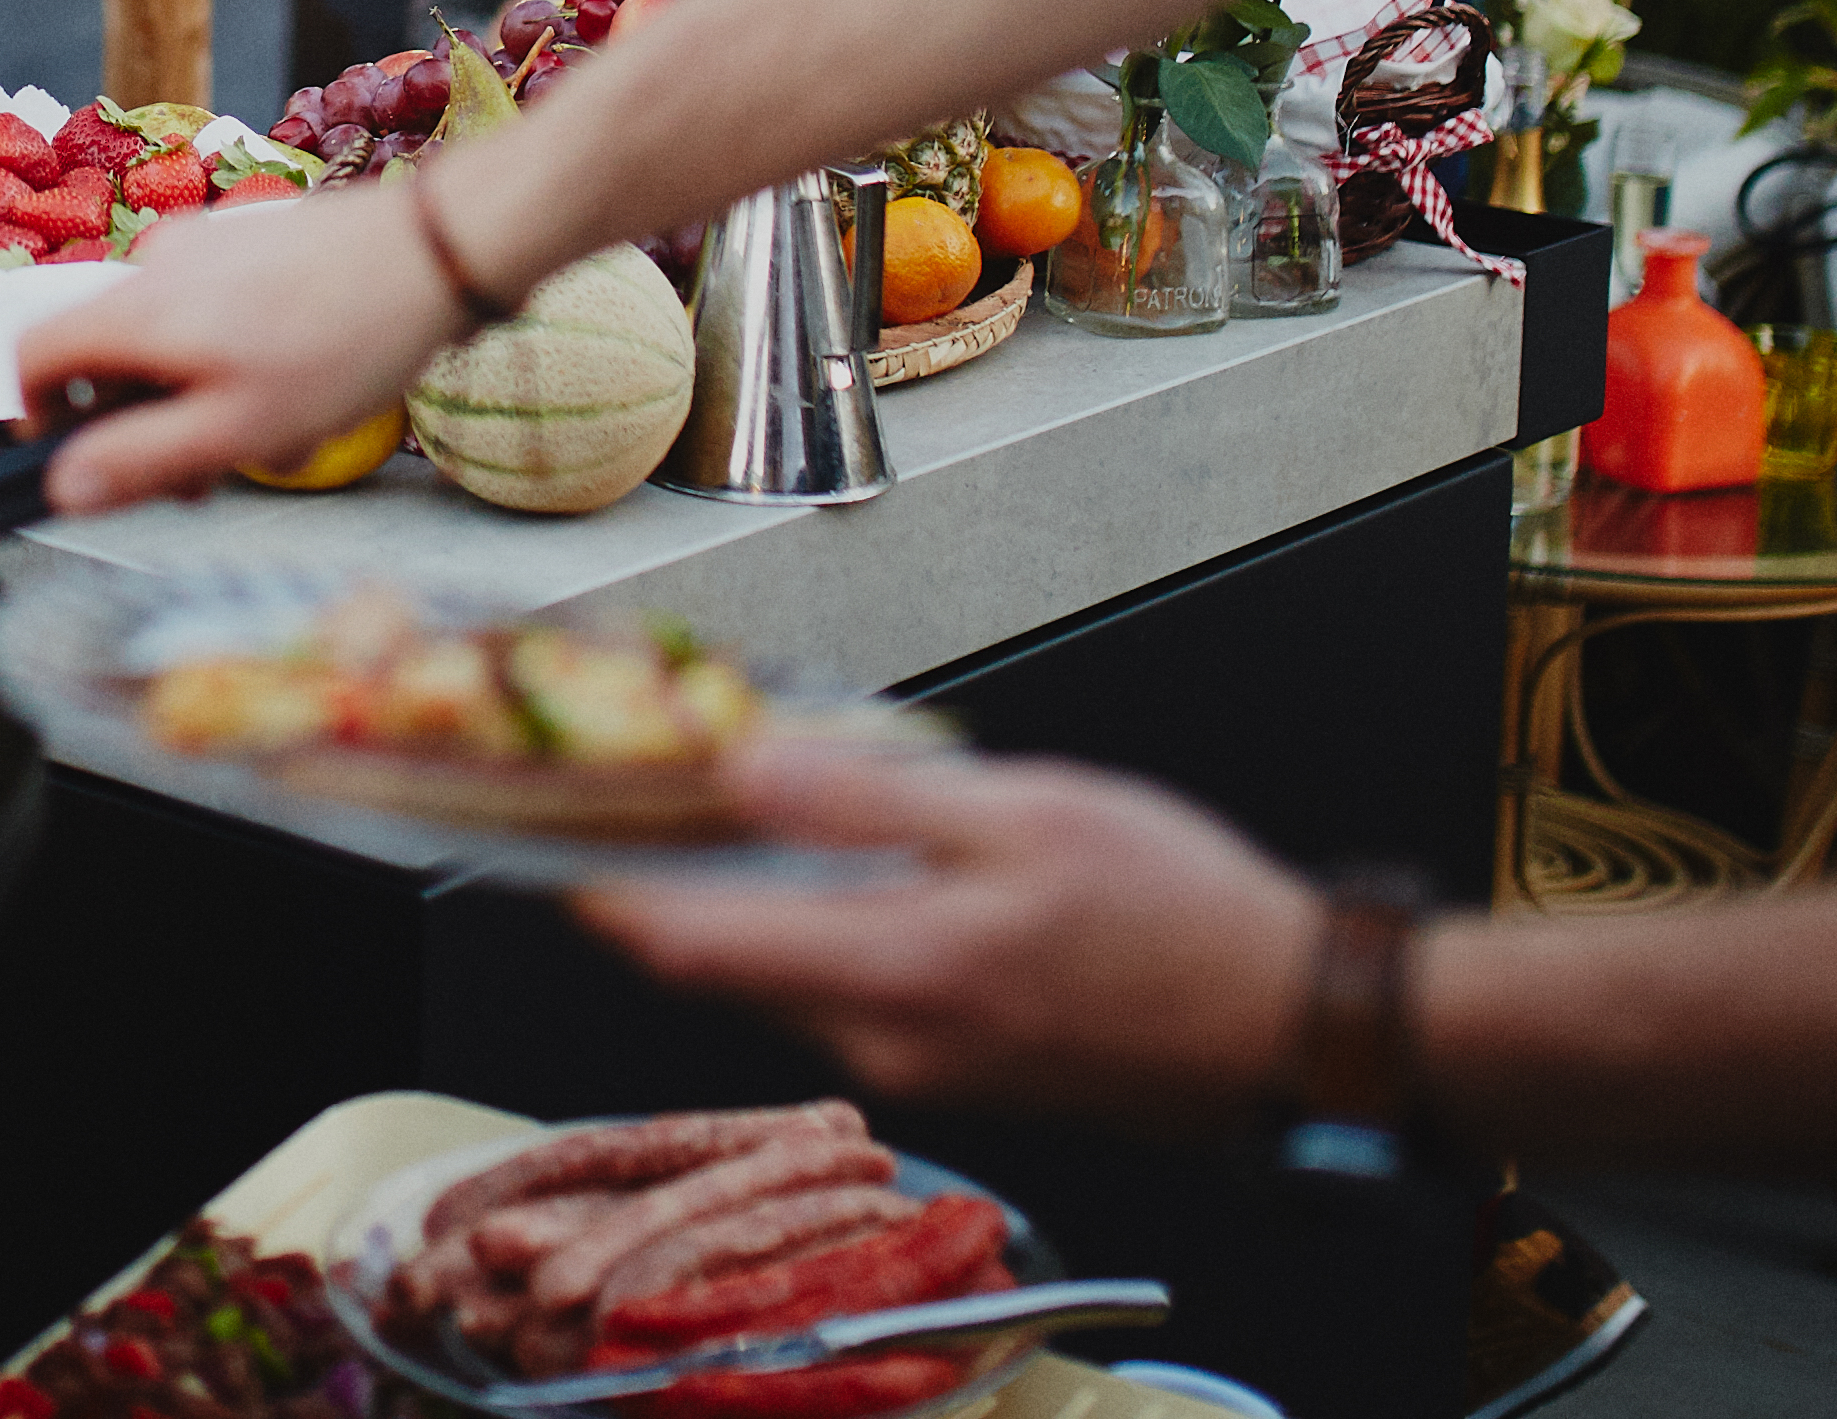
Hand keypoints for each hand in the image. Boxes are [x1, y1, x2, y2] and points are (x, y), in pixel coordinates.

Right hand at [14, 178, 480, 510]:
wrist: (436, 251)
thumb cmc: (339, 346)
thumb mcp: (235, 428)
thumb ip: (139, 461)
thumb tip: (60, 488)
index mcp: (135, 307)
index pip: (31, 353)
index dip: (37, 416)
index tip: (82, 464)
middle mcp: (155, 265)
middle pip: (104, 354)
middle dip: (141, 426)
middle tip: (201, 481)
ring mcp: (206, 248)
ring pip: (168, 342)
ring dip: (201, 401)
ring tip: (278, 437)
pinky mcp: (252, 246)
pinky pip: (215, 315)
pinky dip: (238, 363)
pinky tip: (307, 390)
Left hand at [576, 735, 1321, 1128]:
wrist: (1294, 1031)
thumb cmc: (1180, 917)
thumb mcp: (1024, 817)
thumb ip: (869, 800)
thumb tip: (740, 768)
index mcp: (890, 974)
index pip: (683, 943)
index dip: (596, 882)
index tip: (542, 818)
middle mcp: (882, 1042)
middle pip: (714, 965)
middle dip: (656, 879)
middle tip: (626, 781)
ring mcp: (917, 1066)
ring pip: (777, 978)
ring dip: (736, 900)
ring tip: (721, 798)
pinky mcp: (954, 1067)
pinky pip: (841, 994)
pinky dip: (807, 928)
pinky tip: (829, 862)